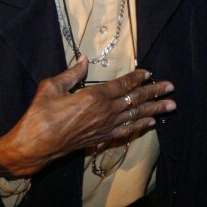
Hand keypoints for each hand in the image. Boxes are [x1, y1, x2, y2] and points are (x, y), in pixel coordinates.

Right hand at [0, 58, 175, 176]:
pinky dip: (140, 125)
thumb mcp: (52, 87)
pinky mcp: (101, 138)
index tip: (149, 72)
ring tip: (170, 106)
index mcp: (94, 97)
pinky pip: (126, 130)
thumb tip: (83, 60)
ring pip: (135, 116)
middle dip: (155, 92)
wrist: (35, 146)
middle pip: (135, 100)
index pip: (122, 84)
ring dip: (154, 110)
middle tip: (171, 87)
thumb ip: (72, 73)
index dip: (137, 77)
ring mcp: (105, 127)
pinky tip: (150, 123)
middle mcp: (105, 112)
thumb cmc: (40, 115)